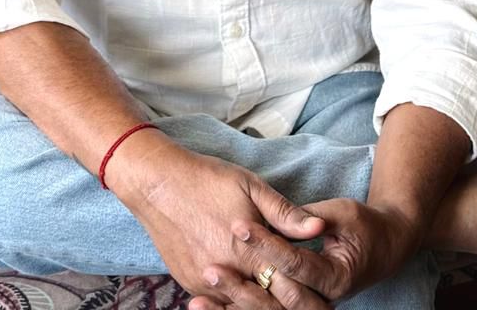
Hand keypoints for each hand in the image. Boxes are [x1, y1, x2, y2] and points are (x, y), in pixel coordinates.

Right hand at [108, 139, 330, 307]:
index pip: (287, 283)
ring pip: (242, 307)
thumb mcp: (250, 186)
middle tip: (304, 295)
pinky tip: (248, 293)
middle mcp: (226, 273)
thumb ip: (285, 213)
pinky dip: (236, 301)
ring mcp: (205, 283)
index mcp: (246, 250)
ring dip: (261, 303)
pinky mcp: (189, 283)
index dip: (304, 284)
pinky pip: (220, 303)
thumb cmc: (206, 179)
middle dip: (288, 300)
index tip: (318, 282)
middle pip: (267, 303)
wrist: (156, 183)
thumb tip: (319, 227)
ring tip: (277, 293)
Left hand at [193, 198, 419, 308]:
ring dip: (234, 307)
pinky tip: (205, 307)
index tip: (237, 226)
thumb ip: (313, 217)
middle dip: (242, 288)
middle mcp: (322, 301)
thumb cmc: (363, 226)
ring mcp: (309, 307)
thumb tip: (296, 220)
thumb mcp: (343, 213)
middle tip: (211, 270)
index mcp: (335, 278)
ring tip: (198, 300)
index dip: (266, 245)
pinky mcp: (295, 308)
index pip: (294, 265)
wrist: (383, 248)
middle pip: (277, 302)